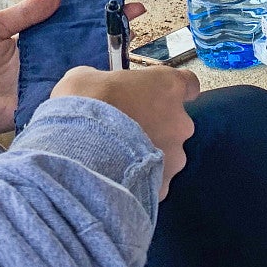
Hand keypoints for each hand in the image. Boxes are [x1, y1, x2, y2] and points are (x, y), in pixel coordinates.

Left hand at [0, 0, 149, 135]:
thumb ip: (23, 13)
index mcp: (36, 40)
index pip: (70, 22)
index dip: (93, 11)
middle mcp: (47, 60)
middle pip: (84, 43)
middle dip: (110, 30)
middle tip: (133, 15)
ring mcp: (48, 82)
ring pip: (83, 66)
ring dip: (105, 55)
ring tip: (126, 38)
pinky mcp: (43, 103)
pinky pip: (68, 93)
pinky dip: (85, 84)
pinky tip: (103, 72)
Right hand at [52, 66, 199, 198]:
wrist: (78, 152)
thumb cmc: (86, 105)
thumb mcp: (87, 79)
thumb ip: (107, 84)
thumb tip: (100, 90)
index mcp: (167, 87)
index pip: (188, 84)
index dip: (173, 91)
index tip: (161, 95)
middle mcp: (180, 122)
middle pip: (175, 124)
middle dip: (155, 127)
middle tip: (124, 131)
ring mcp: (175, 157)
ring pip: (166, 156)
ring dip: (147, 155)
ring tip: (116, 160)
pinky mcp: (163, 187)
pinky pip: (153, 182)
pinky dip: (139, 181)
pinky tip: (116, 179)